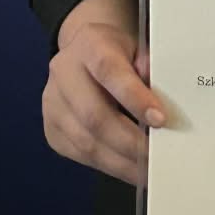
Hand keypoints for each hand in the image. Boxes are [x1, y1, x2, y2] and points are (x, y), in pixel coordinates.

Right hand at [42, 0, 164, 187]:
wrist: (84, 52)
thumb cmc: (118, 53)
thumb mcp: (138, 47)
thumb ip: (151, 68)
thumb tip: (163, 99)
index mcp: (89, 44)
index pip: (109, 71)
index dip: (135, 98)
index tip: (161, 120)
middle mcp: (64, 72)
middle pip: (93, 115)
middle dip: (130, 142)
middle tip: (158, 156)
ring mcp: (53, 103)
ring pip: (85, 141)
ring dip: (121, 161)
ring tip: (149, 171)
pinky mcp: (52, 128)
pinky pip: (80, 154)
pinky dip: (109, 165)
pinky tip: (130, 169)